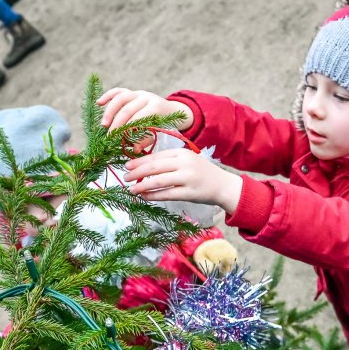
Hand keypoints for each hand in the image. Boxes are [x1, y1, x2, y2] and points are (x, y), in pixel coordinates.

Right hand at [97, 88, 193, 133]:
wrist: (171, 111)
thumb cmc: (163, 125)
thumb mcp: (158, 133)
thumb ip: (146, 140)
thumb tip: (133, 149)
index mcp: (155, 107)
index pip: (138, 118)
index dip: (128, 130)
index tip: (120, 141)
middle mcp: (146, 97)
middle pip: (127, 109)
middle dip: (117, 124)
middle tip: (109, 136)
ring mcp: (138, 93)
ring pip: (120, 98)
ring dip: (110, 111)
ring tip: (103, 124)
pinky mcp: (132, 92)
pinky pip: (118, 91)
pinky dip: (108, 96)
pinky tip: (99, 103)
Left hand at [123, 148, 242, 213]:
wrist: (223, 185)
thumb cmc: (202, 173)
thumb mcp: (187, 160)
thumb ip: (170, 161)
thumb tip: (144, 166)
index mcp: (182, 152)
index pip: (156, 156)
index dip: (139, 161)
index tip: (127, 166)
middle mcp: (184, 163)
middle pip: (155, 167)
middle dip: (137, 172)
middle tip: (125, 177)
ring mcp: (187, 178)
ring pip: (158, 181)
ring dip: (142, 186)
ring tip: (131, 189)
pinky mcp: (189, 193)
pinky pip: (166, 194)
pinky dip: (153, 195)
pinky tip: (144, 196)